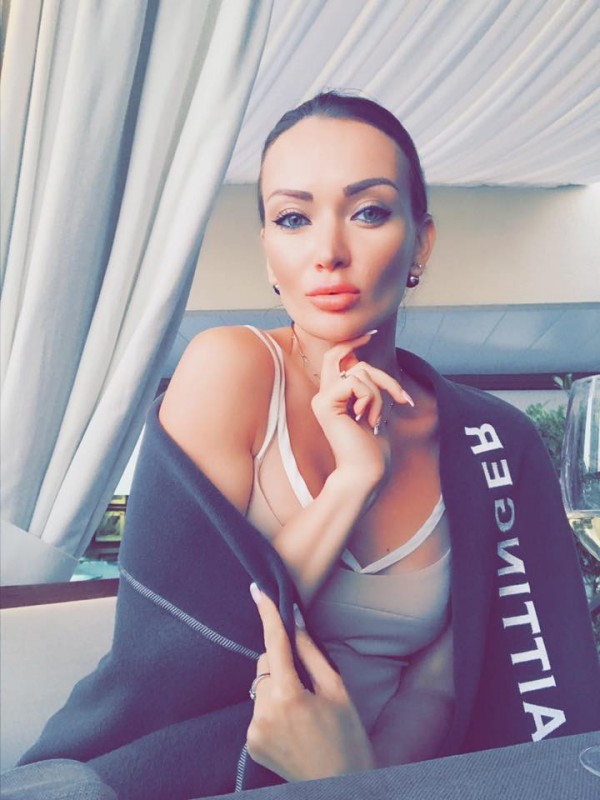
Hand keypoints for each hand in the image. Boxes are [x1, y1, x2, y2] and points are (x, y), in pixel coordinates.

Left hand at [246, 585, 373, 780]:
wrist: (341, 786)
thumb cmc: (348, 738)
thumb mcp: (338, 691)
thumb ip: (312, 654)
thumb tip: (296, 623)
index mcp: (290, 696)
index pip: (274, 644)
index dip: (267, 614)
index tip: (257, 590)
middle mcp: (265, 713)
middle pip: (265, 664)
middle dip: (282, 663)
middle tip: (308, 683)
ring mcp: (254, 731)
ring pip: (261, 686)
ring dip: (277, 687)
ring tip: (303, 711)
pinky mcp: (251, 745)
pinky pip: (258, 710)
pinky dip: (272, 709)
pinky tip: (293, 726)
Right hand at [311, 333, 411, 493]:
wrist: (366, 472)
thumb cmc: (373, 448)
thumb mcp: (376, 409)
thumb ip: (369, 387)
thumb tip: (368, 364)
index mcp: (334, 395)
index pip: (336, 356)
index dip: (352, 342)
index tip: (372, 333)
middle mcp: (324, 394)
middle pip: (352, 360)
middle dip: (382, 376)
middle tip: (400, 399)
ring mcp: (322, 398)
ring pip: (361, 371)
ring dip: (380, 394)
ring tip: (377, 419)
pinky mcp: (324, 403)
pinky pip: (356, 382)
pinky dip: (371, 399)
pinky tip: (367, 419)